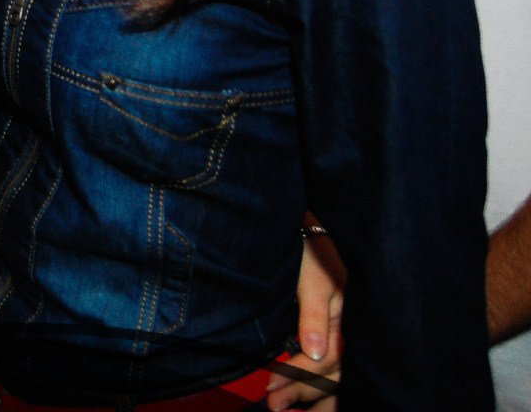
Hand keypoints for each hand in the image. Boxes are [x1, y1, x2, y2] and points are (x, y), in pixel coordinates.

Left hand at [267, 228, 344, 409]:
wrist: (302, 223)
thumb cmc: (309, 247)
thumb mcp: (314, 278)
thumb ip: (315, 315)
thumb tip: (316, 354)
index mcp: (345, 319)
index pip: (327, 361)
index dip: (300, 378)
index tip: (272, 391)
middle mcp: (343, 329)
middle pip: (331, 374)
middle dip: (303, 393)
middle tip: (273, 406)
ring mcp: (334, 329)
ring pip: (332, 375)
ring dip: (310, 395)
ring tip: (285, 409)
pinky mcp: (321, 327)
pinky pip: (325, 364)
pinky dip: (313, 383)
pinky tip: (303, 398)